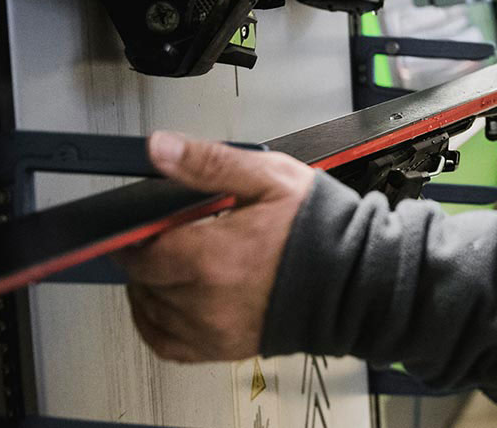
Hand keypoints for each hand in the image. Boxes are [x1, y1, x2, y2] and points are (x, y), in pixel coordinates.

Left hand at [116, 131, 314, 361]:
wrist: (360, 279)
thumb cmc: (322, 229)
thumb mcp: (269, 178)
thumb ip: (209, 163)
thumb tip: (162, 149)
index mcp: (212, 257)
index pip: (141, 250)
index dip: (136, 234)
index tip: (143, 224)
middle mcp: (205, 300)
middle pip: (143, 281)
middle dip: (146, 256)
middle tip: (165, 237)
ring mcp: (212, 329)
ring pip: (149, 311)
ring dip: (150, 287)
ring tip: (173, 264)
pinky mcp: (224, 348)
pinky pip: (166, 344)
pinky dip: (153, 323)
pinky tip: (164, 303)